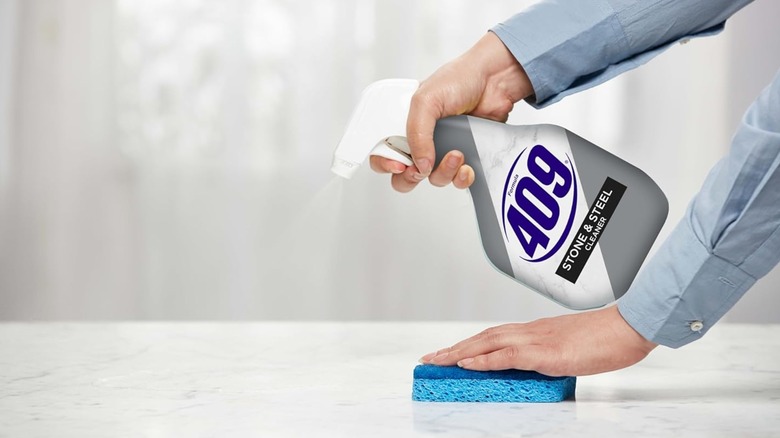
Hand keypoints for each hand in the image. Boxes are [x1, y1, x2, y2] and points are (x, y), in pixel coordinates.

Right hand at [369, 32, 532, 192]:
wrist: (495, 81)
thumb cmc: (460, 79)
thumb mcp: (426, 100)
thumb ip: (417, 133)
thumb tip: (420, 165)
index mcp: (404, 124)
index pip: (383, 152)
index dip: (385, 163)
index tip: (399, 165)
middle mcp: (421, 140)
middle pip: (405, 174)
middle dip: (412, 177)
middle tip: (421, 169)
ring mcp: (442, 150)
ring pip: (434, 179)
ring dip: (443, 172)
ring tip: (456, 154)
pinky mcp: (465, 157)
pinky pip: (457, 180)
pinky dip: (461, 178)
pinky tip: (467, 166)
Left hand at [419, 306, 656, 375]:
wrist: (628, 327)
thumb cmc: (607, 338)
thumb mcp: (571, 348)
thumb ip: (550, 355)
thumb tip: (538, 368)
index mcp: (536, 331)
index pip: (494, 335)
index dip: (469, 344)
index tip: (449, 352)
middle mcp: (530, 331)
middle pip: (482, 337)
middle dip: (453, 348)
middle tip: (430, 358)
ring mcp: (536, 340)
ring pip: (486, 343)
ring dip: (458, 352)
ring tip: (436, 361)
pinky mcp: (544, 352)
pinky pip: (506, 356)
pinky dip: (483, 359)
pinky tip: (466, 364)